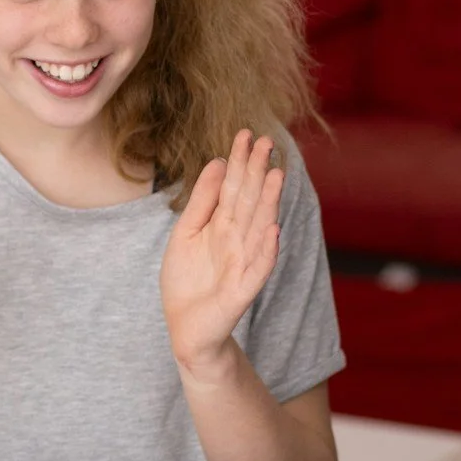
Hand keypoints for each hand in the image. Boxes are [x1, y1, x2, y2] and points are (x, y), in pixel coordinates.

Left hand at [160, 130, 285, 379]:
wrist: (185, 327)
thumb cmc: (186, 280)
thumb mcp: (186, 232)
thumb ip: (201, 200)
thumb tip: (218, 162)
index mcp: (222, 224)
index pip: (234, 187)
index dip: (240, 162)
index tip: (245, 133)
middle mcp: (237, 239)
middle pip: (249, 200)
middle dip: (257, 172)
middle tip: (266, 141)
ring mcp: (243, 262)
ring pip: (259, 227)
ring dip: (268, 202)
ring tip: (276, 175)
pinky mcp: (243, 290)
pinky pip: (258, 268)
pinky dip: (267, 250)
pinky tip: (273, 230)